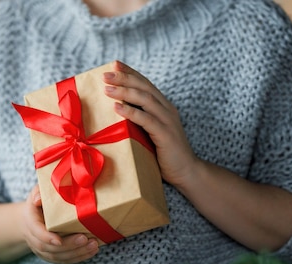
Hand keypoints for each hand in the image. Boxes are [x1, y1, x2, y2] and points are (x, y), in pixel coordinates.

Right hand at [21, 185, 99, 263]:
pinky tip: (91, 251)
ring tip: (93, 245)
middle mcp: (34, 239)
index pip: (37, 233)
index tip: (58, 240)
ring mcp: (42, 250)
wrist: (30, 219)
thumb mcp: (37, 192)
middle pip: (50, 248)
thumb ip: (38, 193)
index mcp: (31, 222)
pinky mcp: (51, 256)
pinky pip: (64, 260)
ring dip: (77, 253)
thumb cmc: (39, 203)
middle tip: (85, 239)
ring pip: (58, 256)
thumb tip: (39, 199)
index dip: (47, 238)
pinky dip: (78, 257)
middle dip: (68, 245)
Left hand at [103, 60, 198, 188]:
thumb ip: (138, 123)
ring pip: (145, 100)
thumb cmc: (164, 155)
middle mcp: (166, 109)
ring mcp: (167, 121)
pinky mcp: (165, 134)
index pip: (145, 84)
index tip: (114, 64)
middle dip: (124, 78)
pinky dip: (131, 112)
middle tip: (105, 74)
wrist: (186, 172)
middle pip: (144, 87)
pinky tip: (117, 107)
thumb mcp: (149, 134)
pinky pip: (146, 120)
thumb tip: (113, 116)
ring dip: (125, 92)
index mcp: (163, 107)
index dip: (130, 72)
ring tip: (107, 89)